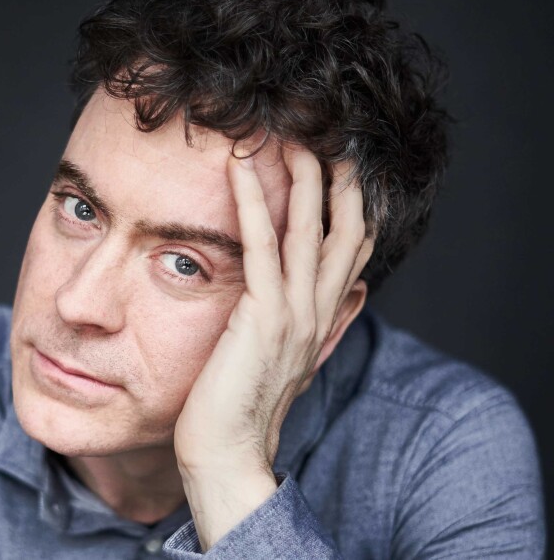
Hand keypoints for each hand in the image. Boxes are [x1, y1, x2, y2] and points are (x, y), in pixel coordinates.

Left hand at [173, 146, 373, 549]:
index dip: (354, 204)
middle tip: (323, 133)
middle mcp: (319, 310)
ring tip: (288, 135)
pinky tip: (238, 167)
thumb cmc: (244, 403)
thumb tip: (358, 294)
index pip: (354, 250)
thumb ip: (325, 322)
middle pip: (343, 230)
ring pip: (309, 230)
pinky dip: (250, 202)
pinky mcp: (263, 316)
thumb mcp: (294, 357)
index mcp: (324, 317)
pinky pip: (261, 246)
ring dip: (302, 177)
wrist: (226, 451)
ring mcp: (295, 312)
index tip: (344, 164)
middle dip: (338, 179)